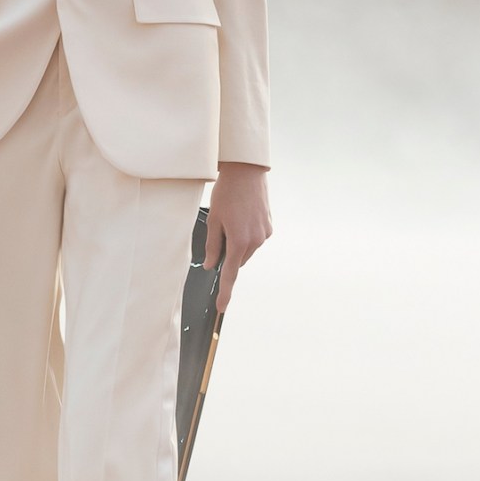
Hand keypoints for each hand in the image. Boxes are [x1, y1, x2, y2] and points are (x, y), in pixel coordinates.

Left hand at [203, 161, 271, 312]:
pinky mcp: (269, 227)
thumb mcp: (213, 220)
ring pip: (247, 249)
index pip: (230, 274)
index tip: (222, 307)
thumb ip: (212, 246)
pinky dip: (247, 234)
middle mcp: (255, 241)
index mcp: (238, 242)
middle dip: (229, 252)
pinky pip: (255, 238)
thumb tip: (210, 264)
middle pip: (238, 260)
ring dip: (238, 242)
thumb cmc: (226, 194)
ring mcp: (264, 234)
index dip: (225, 292)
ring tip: (233, 217)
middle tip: (221, 229)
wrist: (246, 172)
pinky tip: (242, 215)